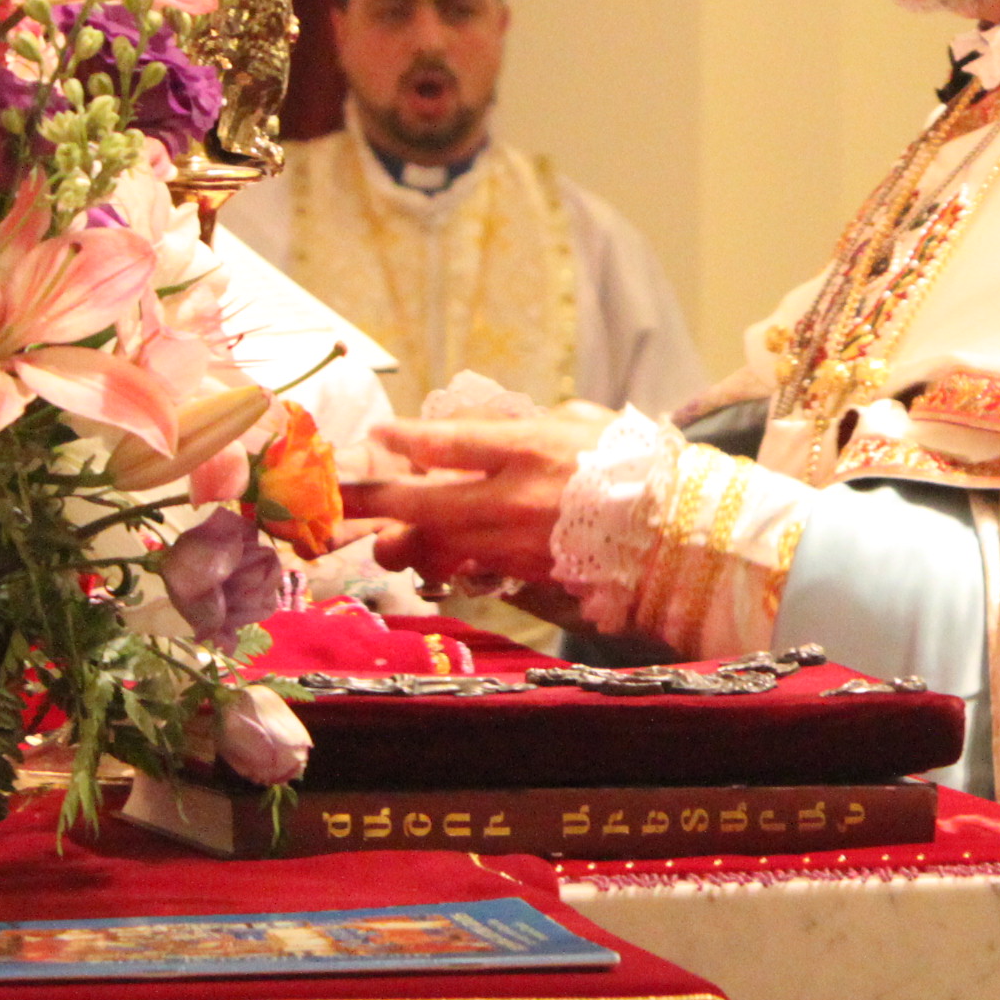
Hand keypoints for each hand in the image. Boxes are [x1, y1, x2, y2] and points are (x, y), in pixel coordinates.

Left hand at [341, 400, 614, 589]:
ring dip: (395, 540)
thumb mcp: (576, 424)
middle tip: (328, 499)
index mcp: (531, 449)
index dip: (408, 440)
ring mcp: (514, 544)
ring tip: (363, 538)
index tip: (377, 435)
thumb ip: (520, 428)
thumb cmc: (626, 465)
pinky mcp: (521, 576)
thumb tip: (467, 432)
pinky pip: (464, 569)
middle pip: (422, 502)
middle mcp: (514, 499)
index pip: (452, 443)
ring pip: (433, 545)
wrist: (671, 529)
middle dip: (369, 500)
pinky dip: (438, 562)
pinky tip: (419, 556)